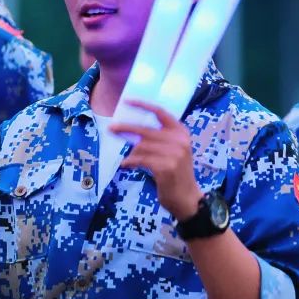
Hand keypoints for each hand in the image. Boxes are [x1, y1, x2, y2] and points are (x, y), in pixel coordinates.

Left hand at [111, 99, 201, 218]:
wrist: (186, 197)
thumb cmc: (176, 173)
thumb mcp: (173, 150)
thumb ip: (158, 138)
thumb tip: (130, 129)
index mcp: (181, 132)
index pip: (160, 112)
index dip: (143, 105)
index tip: (127, 101)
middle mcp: (179, 140)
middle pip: (146, 129)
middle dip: (126, 128)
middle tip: (111, 128)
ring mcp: (174, 153)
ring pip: (141, 146)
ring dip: (131, 153)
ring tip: (129, 159)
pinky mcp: (166, 166)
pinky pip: (140, 159)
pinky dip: (130, 161)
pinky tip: (126, 165)